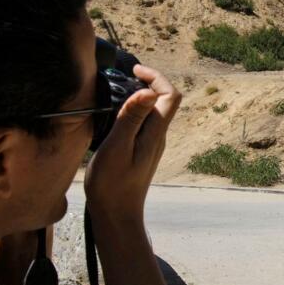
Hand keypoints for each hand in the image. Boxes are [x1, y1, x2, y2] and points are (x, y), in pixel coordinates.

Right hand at [85, 64, 181, 222]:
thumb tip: (149, 91)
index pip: (170, 94)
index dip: (156, 76)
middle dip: (148, 82)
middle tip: (123, 76)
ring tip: (116, 91)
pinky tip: (113, 115)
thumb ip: (132, 119)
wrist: (117, 215)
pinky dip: (132, 111)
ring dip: (139, 96)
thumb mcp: (118, 147)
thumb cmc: (113, 184)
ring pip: (153, 111)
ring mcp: (151, 144)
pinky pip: (143, 123)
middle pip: (164, 100)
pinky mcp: (141, 151)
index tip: (134, 70)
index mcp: (155, 132)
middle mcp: (158, 136)